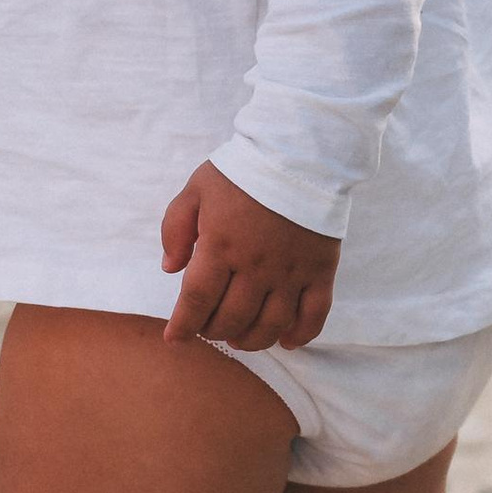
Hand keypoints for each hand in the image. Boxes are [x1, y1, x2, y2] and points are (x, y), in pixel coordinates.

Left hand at [160, 163, 339, 351]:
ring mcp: (291, 271)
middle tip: (208, 327)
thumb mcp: (196, 188)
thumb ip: (175, 228)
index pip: (197, 300)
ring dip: (250, 340)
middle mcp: (256, 265)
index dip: (183, 326)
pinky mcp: (321, 270)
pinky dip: (299, 336)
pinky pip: (314, 315)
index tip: (174, 337)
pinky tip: (285, 341)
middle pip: (231, 318)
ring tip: (239, 337)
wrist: (301, 151)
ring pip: (269, 326)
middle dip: (213, 331)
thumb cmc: (243, 170)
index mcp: (221, 245)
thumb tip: (170, 268)